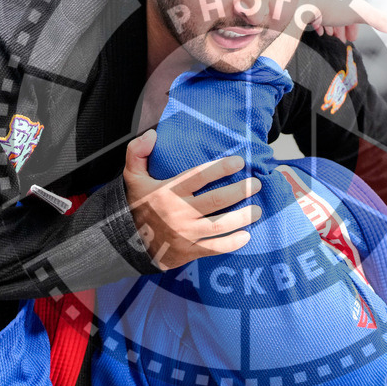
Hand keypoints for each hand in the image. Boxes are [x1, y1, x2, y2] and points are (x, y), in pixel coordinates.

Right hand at [123, 130, 261, 269]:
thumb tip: (152, 135)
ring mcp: (185, 233)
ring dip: (242, 217)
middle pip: (216, 200)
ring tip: (258, 209)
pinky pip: (214, 248)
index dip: (221, 168)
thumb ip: (137, 152)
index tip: (239, 162)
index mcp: (168, 192)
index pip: (199, 176)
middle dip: (241, 191)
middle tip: (256, 184)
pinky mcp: (189, 250)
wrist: (128, 242)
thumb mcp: (132, 176)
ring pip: (219, 225)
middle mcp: (179, 212)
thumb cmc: (138, 205)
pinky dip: (232, 243)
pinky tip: (246, 236)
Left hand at [298, 0, 386, 42]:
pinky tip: (315, 28)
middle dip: (342, 24)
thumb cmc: (327, 4)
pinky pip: (311, 2)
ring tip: (328, 35)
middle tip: (341, 39)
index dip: (356, 22)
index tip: (352, 37)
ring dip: (329, 21)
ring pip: (325, 4)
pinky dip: (315, 16)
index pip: (356, 2)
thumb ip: (377, 19)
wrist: (296, 0)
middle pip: (340, 5)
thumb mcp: (358, 14)